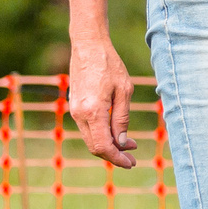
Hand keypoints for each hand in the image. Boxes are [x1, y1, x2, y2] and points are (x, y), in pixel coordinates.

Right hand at [68, 39, 139, 168]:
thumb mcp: (124, 91)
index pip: (103, 147)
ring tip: (130, 144)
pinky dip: (102, 134)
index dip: (117, 158)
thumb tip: (122, 142)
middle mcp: (79, 114)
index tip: (131, 163)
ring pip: (91, 139)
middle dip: (114, 155)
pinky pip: (88, 128)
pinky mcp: (75, 106)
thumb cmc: (109, 64)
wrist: (88, 45)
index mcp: (93, 111)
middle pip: (95, 147)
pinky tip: (116, 132)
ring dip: (109, 145)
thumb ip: (122, 118)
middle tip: (133, 157)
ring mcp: (74, 110)